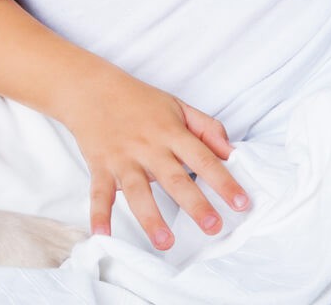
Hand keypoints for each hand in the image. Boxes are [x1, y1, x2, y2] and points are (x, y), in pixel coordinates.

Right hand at [57, 69, 249, 249]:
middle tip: (213, 226)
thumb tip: (233, 153)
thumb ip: (207, 128)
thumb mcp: (177, 106)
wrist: (88, 88)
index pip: (203, 158)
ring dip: (150, 218)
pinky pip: (99, 193)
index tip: (242, 203)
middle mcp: (147, 147)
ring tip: (165, 242)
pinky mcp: (99, 166)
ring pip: (137, 191)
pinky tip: (103, 235)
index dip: (223, 181)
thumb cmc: (137, 100)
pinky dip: (99, 214)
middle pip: (174, 178)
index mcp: (170, 132)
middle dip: (194, 204)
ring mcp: (121, 158)